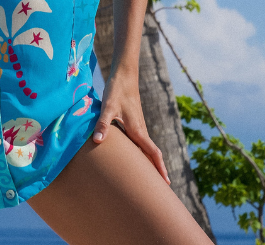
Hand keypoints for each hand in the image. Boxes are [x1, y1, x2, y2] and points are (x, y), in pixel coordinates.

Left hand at [92, 68, 169, 183]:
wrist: (124, 75)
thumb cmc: (116, 90)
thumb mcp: (108, 107)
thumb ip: (103, 124)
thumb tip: (97, 141)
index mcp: (138, 130)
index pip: (153, 152)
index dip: (159, 168)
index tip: (166, 183)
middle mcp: (140, 130)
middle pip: (151, 154)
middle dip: (156, 170)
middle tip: (160, 188)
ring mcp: (138, 125)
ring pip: (146, 147)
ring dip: (149, 161)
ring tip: (149, 177)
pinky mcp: (133, 121)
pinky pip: (140, 141)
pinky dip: (142, 152)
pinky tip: (135, 156)